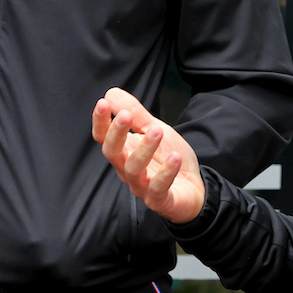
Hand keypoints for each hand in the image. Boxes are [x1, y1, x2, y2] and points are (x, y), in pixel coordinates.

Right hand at [92, 87, 205, 223]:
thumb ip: (135, 113)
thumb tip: (111, 93)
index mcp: (123, 150)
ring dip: (144, 149)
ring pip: (134, 169)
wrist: (192, 186)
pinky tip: (174, 158)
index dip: (100, 121)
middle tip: (124, 116)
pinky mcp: (159, 200)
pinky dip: (166, 173)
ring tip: (157, 131)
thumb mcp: (154, 128)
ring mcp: (141, 186)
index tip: (102, 103)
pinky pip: (158, 188)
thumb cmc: (167, 157)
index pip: (103, 136)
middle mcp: (127, 168)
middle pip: (112, 153)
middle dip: (116, 134)